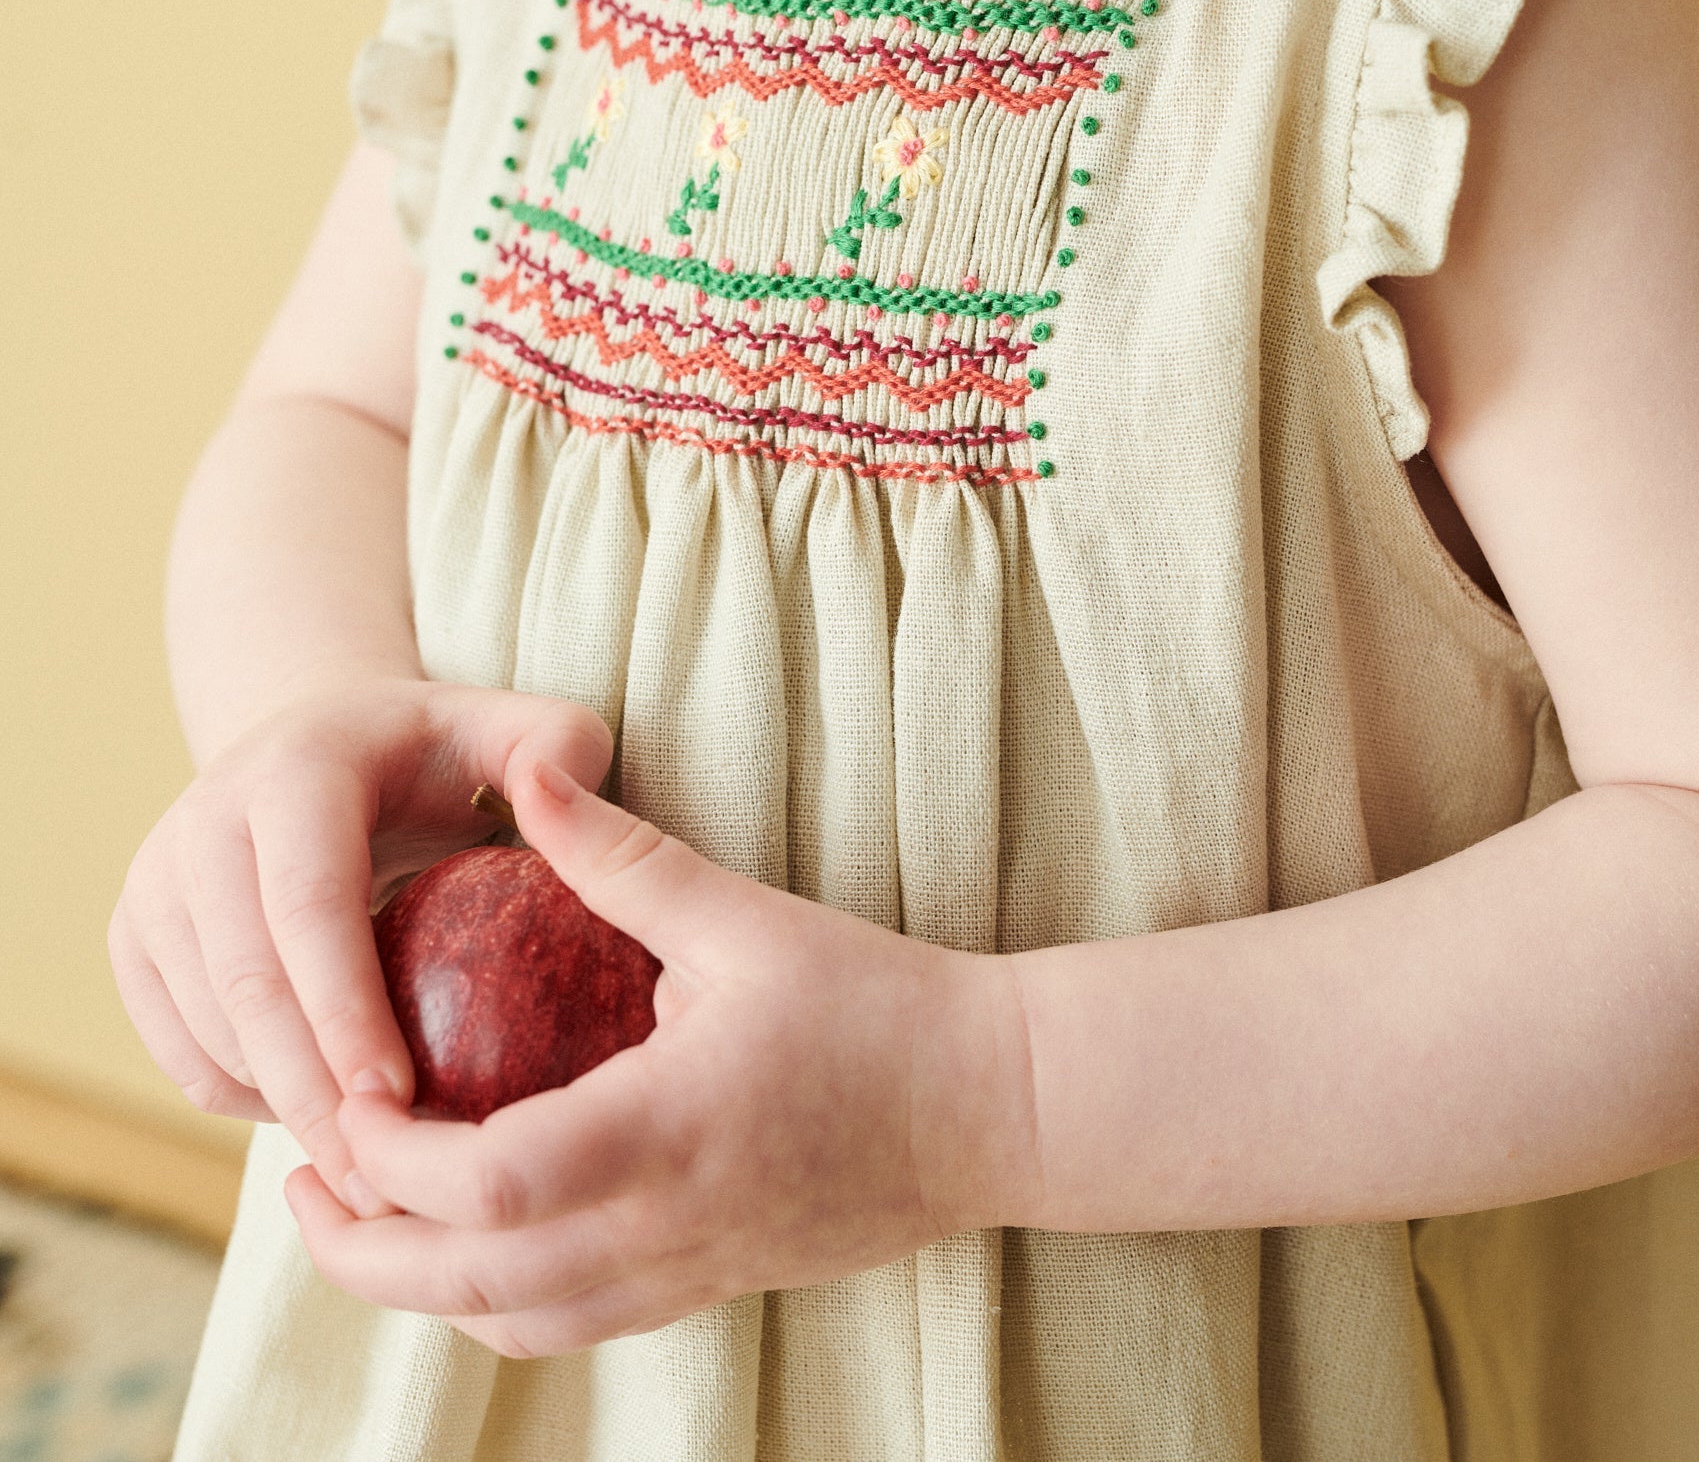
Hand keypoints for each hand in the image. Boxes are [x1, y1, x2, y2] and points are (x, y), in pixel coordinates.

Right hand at [109, 680, 612, 1211]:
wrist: (326, 747)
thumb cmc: (442, 756)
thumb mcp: (511, 729)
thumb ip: (561, 745)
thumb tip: (561, 794)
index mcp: (297, 767)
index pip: (308, 901)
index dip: (345, 1005)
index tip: (397, 1095)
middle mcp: (206, 818)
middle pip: (245, 984)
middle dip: (312, 1093)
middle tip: (385, 1184)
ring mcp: (157, 882)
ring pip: (205, 1030)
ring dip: (282, 1111)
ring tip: (372, 1172)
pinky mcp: (134, 940)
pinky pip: (182, 1054)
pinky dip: (248, 1102)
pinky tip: (326, 1117)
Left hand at [288, 753, 1035, 1353]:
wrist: (993, 1108)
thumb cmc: (880, 1003)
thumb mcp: (746, 916)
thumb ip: (622, 856)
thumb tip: (530, 772)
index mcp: (664, 1129)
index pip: (482, 1186)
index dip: (388, 1159)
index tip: (345, 1099)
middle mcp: (663, 1225)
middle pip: (467, 1288)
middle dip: (361, 1250)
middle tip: (302, 1181)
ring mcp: (685, 1272)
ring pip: (511, 1327)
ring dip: (415, 1289)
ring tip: (361, 1218)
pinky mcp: (708, 1287)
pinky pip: (567, 1328)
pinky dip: (489, 1304)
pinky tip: (470, 1246)